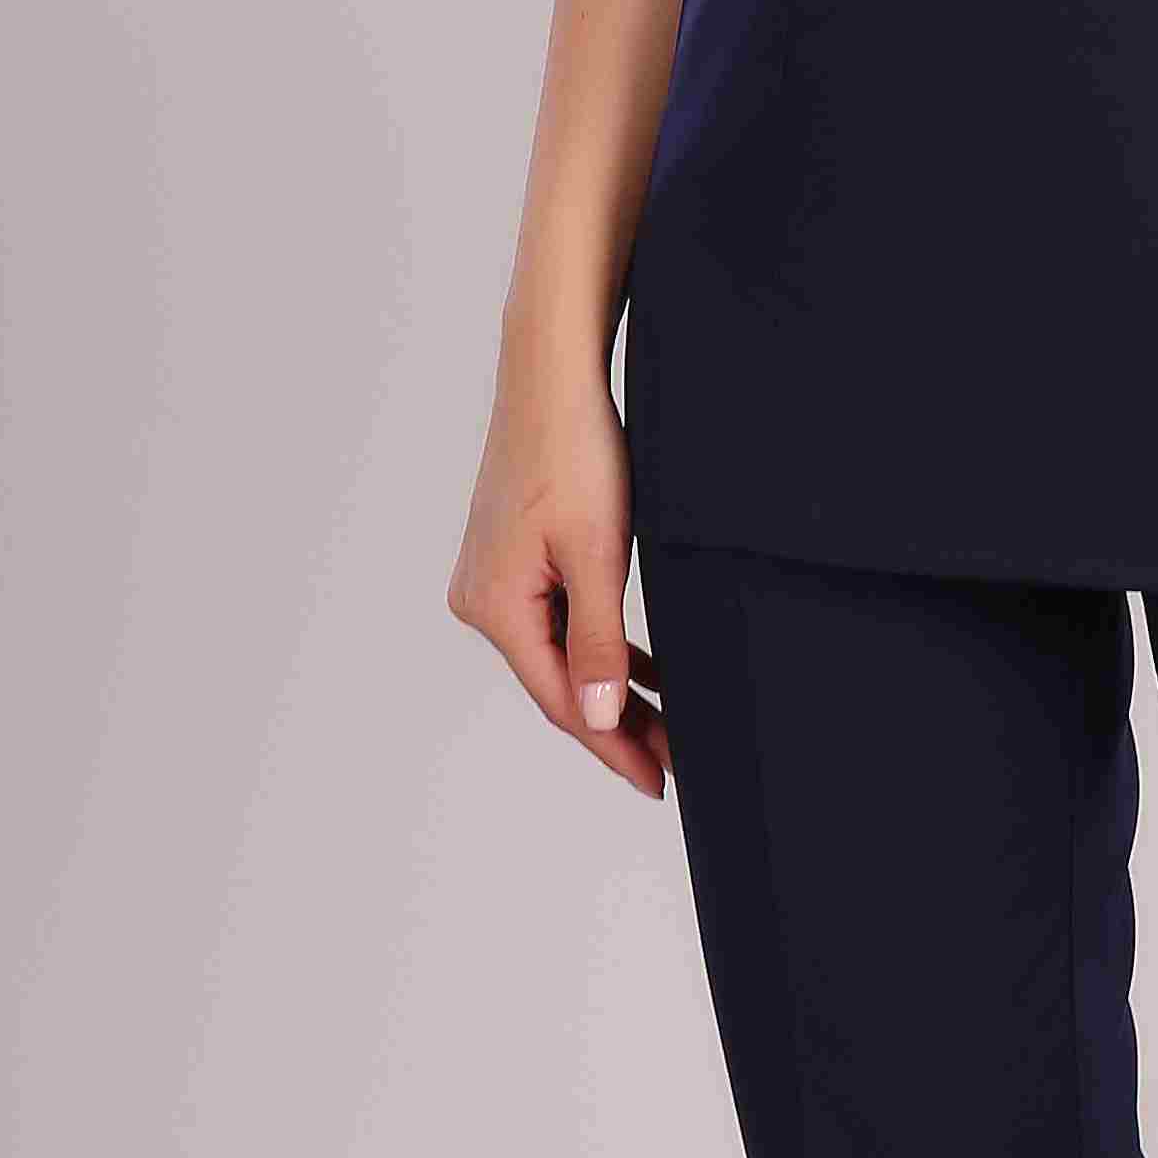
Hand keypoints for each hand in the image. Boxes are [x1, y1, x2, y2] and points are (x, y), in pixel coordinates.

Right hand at [448, 342, 665, 795]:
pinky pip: (560, 621)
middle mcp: (481, 600)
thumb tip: (598, 720)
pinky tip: (643, 675)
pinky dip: (600, 648)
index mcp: (495, 606)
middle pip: (560, 683)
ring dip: (613, 690)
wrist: (553, 376)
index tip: (659, 780)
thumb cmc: (576, 452)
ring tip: (669, 728)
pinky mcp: (512, 561)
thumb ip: (598, 641)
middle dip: (617, 725)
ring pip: (563, 654)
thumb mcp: (598, 554)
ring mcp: (493, 580)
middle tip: (676, 762)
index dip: (612, 745)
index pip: (562, 699)